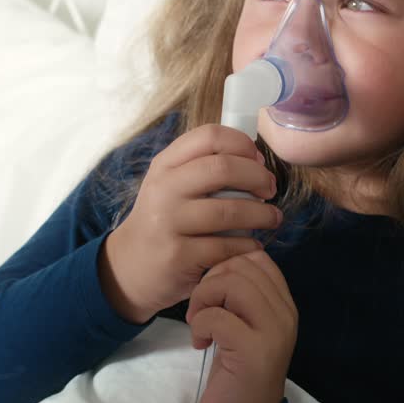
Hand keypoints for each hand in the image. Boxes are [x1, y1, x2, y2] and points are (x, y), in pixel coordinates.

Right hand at [99, 125, 282, 323]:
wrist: (130, 266)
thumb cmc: (164, 220)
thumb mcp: (171, 184)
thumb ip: (203, 166)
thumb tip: (255, 158)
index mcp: (165, 165)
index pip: (209, 136)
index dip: (242, 143)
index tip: (258, 159)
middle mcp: (164, 189)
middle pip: (223, 168)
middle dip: (258, 177)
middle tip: (270, 189)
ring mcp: (168, 223)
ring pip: (229, 210)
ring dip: (262, 214)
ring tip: (272, 218)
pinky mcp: (178, 256)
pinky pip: (225, 246)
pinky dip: (248, 244)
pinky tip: (253, 245)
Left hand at [186, 250, 296, 402]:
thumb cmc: (238, 378)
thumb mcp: (245, 331)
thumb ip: (241, 300)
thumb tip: (220, 267)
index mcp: (284, 306)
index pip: (258, 258)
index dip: (227, 267)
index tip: (214, 296)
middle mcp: (285, 315)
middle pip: (242, 265)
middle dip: (210, 282)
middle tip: (201, 311)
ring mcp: (272, 332)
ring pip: (231, 284)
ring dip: (203, 300)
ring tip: (199, 325)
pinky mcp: (252, 351)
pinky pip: (217, 316)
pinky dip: (199, 325)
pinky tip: (200, 344)